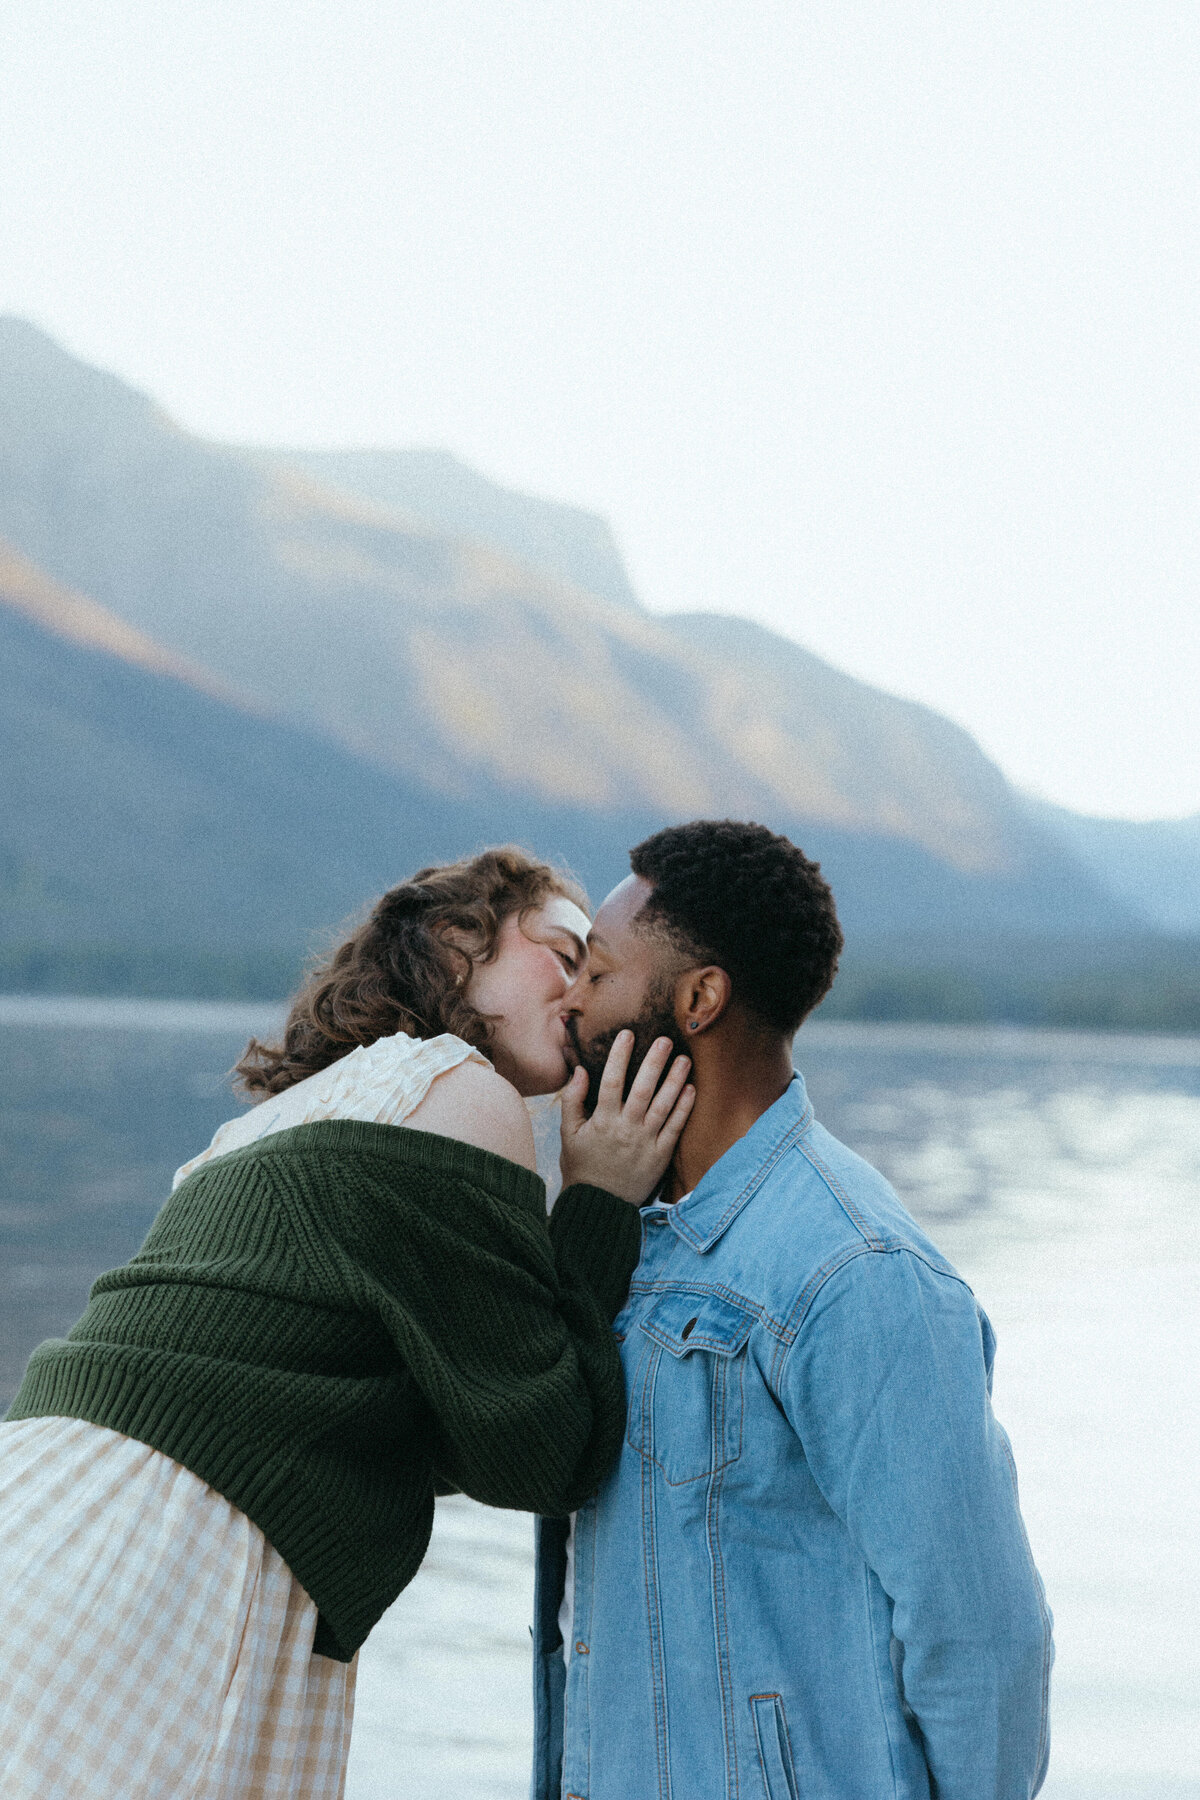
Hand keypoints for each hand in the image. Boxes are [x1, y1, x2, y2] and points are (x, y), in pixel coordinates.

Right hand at [559, 1032, 694, 1205]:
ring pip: (663, 1105)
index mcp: (602, 1120)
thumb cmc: (582, 1166)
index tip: (627, 1034)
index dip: (619, 1056)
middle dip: (654, 1062)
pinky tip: (691, 1089)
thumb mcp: (568, 1134)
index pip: (611, 1081)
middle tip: (665, 1040)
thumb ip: (573, 1100)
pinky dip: (684, 1108)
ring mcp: (645, 1142)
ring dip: (675, 1081)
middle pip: (643, 1089)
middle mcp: (626, 1128)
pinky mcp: (660, 1155)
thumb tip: (579, 1070)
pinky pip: (675, 1128)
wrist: (599, 1204)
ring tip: (685, 1060)